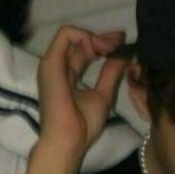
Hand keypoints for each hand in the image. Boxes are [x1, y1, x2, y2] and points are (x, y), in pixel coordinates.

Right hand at [35, 25, 126, 157]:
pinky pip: (65, 34)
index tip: (121, 45)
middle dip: (101, 38)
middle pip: (78, 42)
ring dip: (93, 36)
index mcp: (67, 76)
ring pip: (70, 34)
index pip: (83, 52)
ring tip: (110, 47)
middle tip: (119, 42)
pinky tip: (97, 49)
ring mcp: (52, 64)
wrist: (69, 140)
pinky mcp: (50, 62)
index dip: (102, 44)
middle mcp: (57, 67)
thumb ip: (110, 73)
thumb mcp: (103, 94)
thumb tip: (123, 55)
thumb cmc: (83, 125)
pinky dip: (84, 36)